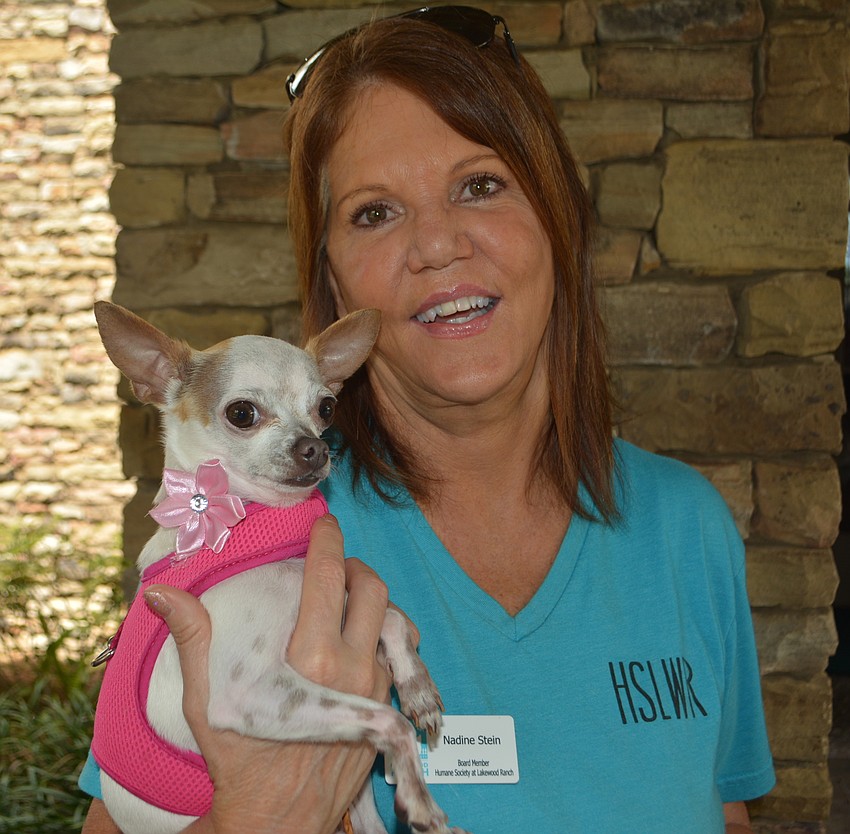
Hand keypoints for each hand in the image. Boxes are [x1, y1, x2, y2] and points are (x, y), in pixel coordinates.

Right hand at [145, 514, 390, 833]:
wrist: (280, 820)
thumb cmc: (239, 760)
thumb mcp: (208, 699)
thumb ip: (192, 638)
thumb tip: (163, 593)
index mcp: (311, 656)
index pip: (330, 577)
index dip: (328, 541)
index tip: (325, 524)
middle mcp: (353, 668)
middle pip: (372, 590)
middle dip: (356, 565)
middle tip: (336, 563)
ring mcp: (376, 689)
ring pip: (390, 621)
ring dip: (370, 601)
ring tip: (345, 597)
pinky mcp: (386, 710)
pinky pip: (395, 655)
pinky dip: (379, 635)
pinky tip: (356, 638)